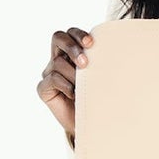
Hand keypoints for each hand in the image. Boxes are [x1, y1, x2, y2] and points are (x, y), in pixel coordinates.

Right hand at [37, 27, 93, 146]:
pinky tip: (74, 95)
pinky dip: (65, 86)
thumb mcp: (101, 78)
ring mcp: (49, 73)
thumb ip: (100, 63)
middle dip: (72, 47)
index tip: (92, 44)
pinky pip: (52, 79)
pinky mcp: (43, 89)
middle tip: (85, 63)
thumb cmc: (100, 99)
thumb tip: (115, 49)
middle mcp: (58, 59)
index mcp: (72, 52)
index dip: (79, 35)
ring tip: (83, 89)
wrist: (92, 125)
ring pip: (58, 63)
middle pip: (58, 37)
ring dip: (73, 75)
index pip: (71, 33)